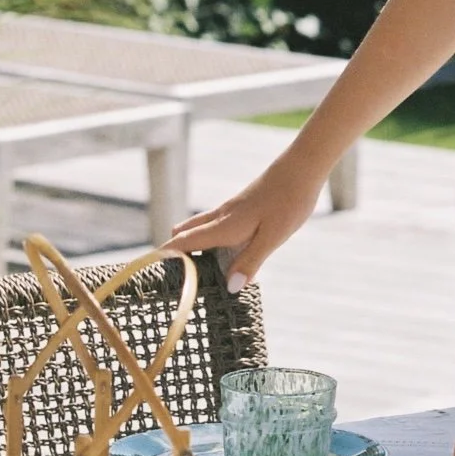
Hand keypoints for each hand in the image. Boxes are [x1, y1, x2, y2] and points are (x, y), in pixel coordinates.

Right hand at [165, 144, 327, 291]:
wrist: (302, 167)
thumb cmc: (289, 201)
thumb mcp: (273, 237)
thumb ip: (250, 261)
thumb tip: (230, 288)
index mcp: (224, 226)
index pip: (184, 242)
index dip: (166, 257)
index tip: (152, 274)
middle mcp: (222, 217)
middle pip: (185, 233)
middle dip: (174, 252)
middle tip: (173, 278)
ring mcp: (231, 210)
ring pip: (199, 227)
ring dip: (192, 245)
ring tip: (196, 270)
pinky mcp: (242, 206)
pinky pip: (215, 224)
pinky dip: (209, 238)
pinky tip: (225, 252)